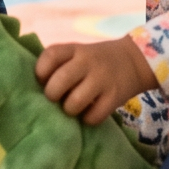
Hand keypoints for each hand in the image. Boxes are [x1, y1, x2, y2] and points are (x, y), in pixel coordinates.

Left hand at [34, 34, 156, 123]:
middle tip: (55, 98)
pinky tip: (88, 113)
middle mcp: (88, 62)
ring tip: (71, 107)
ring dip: (69, 109)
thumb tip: (34, 87)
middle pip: (60, 81)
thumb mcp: (78, 53)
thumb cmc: (95, 61)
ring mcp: (102, 79)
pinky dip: (88, 119)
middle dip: (52, 94)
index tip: (41, 80)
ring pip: (75, 102)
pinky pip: (94, 116)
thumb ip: (60, 64)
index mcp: (75, 49)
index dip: (41, 70)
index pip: (51, 55)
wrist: (134, 61)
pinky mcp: (115, 97)